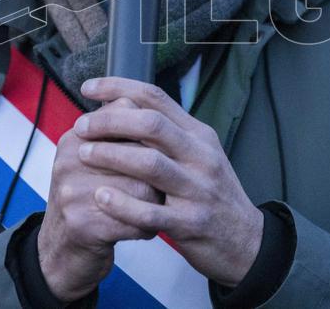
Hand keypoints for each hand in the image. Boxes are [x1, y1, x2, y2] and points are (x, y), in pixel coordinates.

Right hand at [38, 97, 162, 301]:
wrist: (59, 253)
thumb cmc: (88, 200)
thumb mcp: (92, 160)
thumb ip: (114, 131)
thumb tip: (143, 100)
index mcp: (75, 139)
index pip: (125, 114)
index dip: (149, 136)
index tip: (153, 153)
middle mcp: (70, 160)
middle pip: (140, 154)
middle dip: (157, 174)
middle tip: (160, 187)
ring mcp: (74, 192)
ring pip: (143, 188)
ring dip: (156, 204)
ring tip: (151, 210)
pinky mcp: (83, 224)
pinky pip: (136, 220)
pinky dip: (146, 228)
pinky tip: (142, 229)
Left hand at [75, 77, 263, 286]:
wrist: (247, 241)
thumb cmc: (212, 194)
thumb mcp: (199, 155)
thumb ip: (167, 133)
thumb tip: (122, 107)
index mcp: (198, 135)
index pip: (156, 98)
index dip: (118, 88)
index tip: (88, 88)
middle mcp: (200, 156)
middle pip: (151, 125)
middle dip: (110, 121)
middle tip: (82, 127)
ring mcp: (197, 190)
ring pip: (150, 163)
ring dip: (112, 155)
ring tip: (84, 154)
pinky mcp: (191, 223)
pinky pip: (151, 212)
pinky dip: (122, 204)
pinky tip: (101, 198)